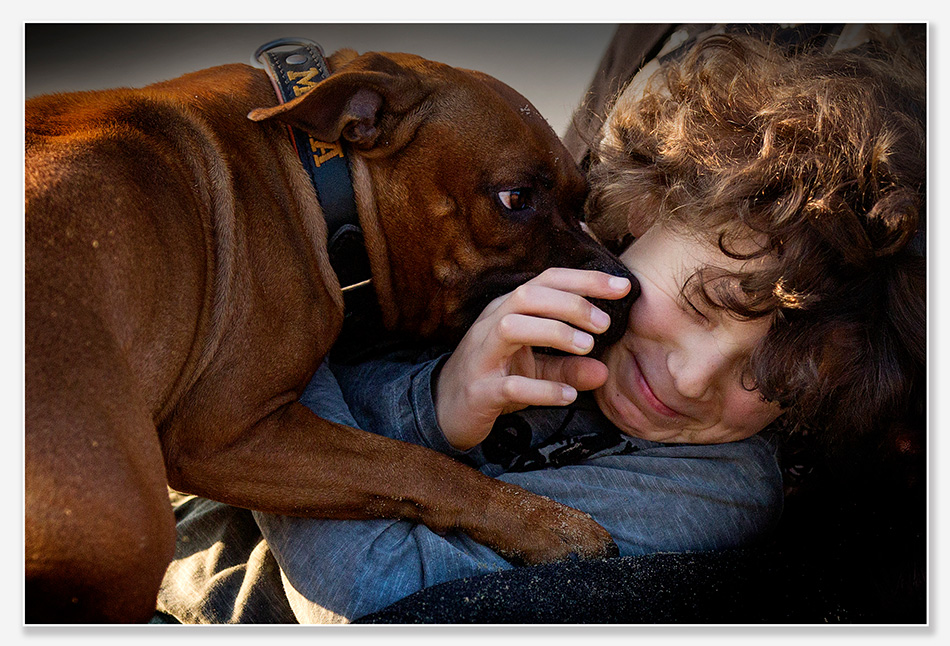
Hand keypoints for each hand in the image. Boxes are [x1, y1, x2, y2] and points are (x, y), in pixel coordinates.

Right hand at [435, 268, 631, 449]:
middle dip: (570, 304)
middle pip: (528, 296)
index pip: (546, 282)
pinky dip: (542, 388)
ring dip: (554, 332)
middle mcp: (491, 325)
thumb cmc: (493, 378)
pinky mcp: (479, 390)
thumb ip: (568, 367)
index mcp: (507, 310)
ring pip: (511, 327)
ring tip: (586, 347)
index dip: (584, 280)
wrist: (445, 410)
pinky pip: (510, 385)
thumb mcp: (535, 369)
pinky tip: (568, 396)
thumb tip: (604, 371)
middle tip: (604, 324)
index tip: (622, 286)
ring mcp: (482, 356)